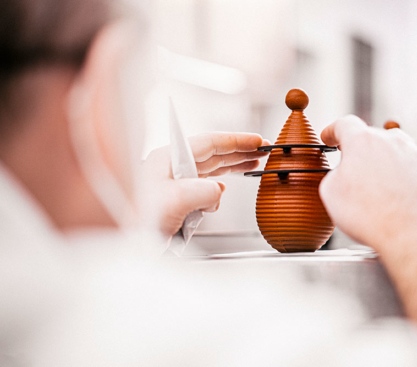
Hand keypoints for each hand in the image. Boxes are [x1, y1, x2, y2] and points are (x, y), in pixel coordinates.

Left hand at [142, 132, 267, 235]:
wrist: (120, 243)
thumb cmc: (134, 220)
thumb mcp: (173, 202)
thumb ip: (203, 192)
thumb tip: (218, 191)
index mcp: (168, 159)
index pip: (209, 142)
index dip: (236, 141)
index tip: (257, 141)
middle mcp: (171, 168)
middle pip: (211, 154)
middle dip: (237, 152)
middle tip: (260, 150)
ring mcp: (172, 184)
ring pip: (208, 170)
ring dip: (231, 168)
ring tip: (251, 164)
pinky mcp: (174, 201)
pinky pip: (202, 191)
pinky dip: (216, 191)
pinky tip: (223, 191)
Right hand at [319, 115, 416, 249]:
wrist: (409, 234)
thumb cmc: (369, 216)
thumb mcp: (330, 193)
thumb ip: (334, 174)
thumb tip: (341, 174)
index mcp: (361, 142)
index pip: (344, 125)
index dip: (334, 131)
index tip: (330, 137)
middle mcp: (391, 141)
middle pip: (373, 136)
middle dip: (362, 150)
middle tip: (355, 170)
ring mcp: (416, 153)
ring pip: (399, 145)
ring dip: (389, 157)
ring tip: (383, 178)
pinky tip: (412, 175)